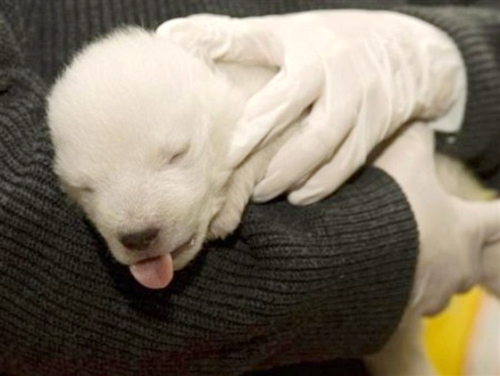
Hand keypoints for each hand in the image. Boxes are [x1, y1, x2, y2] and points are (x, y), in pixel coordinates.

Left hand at [157, 10, 465, 204]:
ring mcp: (359, 105)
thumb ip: (226, 38)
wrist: (400, 50)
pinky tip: (297, 196)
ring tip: (262, 192)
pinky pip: (347, 165)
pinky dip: (321, 185)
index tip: (221, 146)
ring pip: (324, 147)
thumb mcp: (278, 32)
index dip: (249, 119)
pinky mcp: (373, 131)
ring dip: (291, 174)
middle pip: (300, 118)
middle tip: (230, 170)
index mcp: (308, 52)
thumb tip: (169, 36)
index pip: (273, 84)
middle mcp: (337, 77)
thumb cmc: (323, 42)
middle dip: (265, 149)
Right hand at [374, 123, 499, 315]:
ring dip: (428, 274)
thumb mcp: (404, 160)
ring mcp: (431, 293)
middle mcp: (457, 267)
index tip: (497, 211)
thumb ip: (416, 137)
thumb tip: (421, 118)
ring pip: (440, 287)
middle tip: (434, 238)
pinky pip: (411, 302)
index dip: (499, 214)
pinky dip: (402, 290)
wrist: (356, 252)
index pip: (498, 220)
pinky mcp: (405, 309)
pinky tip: (382, 276)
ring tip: (405, 260)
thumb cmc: (391, 207)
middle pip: (470, 263)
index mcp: (464, 231)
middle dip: (455, 251)